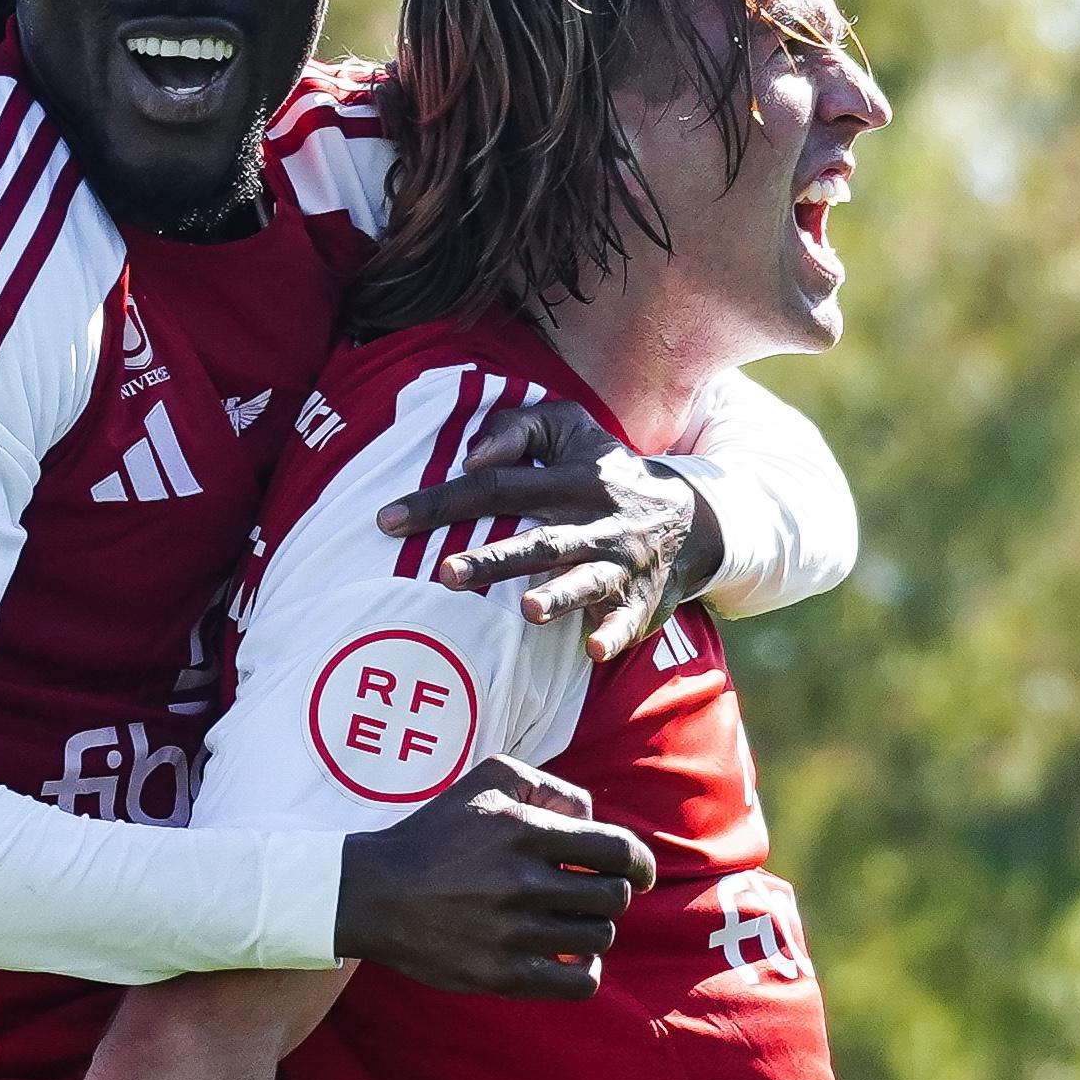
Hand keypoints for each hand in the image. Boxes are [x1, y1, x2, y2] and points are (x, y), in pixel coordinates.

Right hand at [334, 758, 654, 997]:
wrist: (373, 893)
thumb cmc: (435, 833)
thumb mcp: (487, 780)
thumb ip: (550, 786)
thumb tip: (591, 818)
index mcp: (525, 832)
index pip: (617, 851)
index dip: (639, 863)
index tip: (638, 874)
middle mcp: (522, 882)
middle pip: (612, 897)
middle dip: (609, 894)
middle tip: (588, 896)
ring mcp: (512, 932)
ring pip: (599, 938)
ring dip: (593, 929)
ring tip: (568, 923)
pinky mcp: (500, 974)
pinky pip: (578, 982)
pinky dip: (585, 971)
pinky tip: (567, 958)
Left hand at [374, 400, 709, 663]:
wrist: (692, 515)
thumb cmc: (608, 473)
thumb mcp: (572, 429)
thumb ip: (518, 429)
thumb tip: (470, 455)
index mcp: (568, 479)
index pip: (495, 486)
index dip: (441, 502)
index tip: (388, 520)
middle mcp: (592, 521)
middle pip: (537, 539)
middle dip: (492, 559)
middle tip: (445, 574)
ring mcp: (618, 563)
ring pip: (583, 580)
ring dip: (557, 596)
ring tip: (527, 609)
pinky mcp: (640, 599)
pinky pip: (627, 619)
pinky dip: (613, 634)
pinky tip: (595, 650)